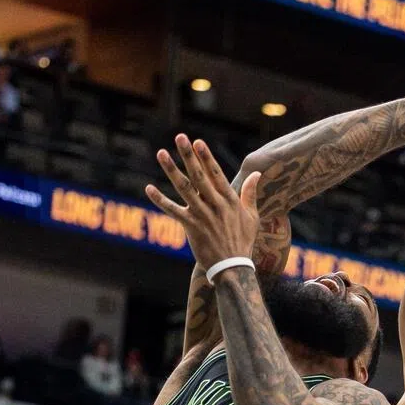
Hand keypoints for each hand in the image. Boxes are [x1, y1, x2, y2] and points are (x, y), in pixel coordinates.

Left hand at [145, 135, 261, 268]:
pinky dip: (160, 200)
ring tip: (161, 153)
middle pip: (199, 175)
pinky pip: (172, 211)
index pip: (216, 174)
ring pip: (184, 188)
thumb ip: (250, 193)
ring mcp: (202, 215)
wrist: (233, 266)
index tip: (198, 142)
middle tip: (180, 137)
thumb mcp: (252, 216)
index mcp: (229, 200)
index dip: (206, 157)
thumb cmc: (243, 241)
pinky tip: (149, 188)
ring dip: (171, 170)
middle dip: (188, 155)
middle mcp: (215, 205)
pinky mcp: (191, 227)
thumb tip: (256, 173)